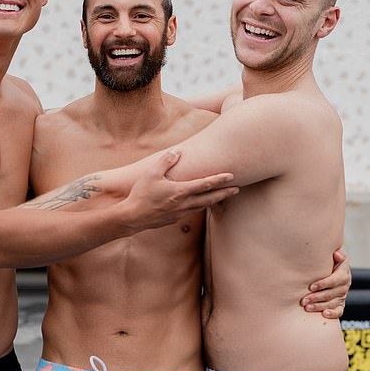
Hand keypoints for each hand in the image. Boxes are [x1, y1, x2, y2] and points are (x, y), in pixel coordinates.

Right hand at [123, 149, 238, 230]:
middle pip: (210, 198)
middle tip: (237, 190)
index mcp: (180, 191)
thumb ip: (166, 161)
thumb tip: (177, 151)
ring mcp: (180, 213)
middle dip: (224, 193)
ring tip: (222, 196)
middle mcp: (184, 204)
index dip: (219, 180)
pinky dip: (199, 206)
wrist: (132, 218)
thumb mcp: (152, 174)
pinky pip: (191, 211)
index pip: (205, 184)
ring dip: (213, 201)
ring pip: (202, 206)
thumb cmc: (141, 194)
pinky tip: (198, 204)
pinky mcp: (174, 219)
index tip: (231, 176)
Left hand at [301, 248, 350, 318]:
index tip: (311, 287)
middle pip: (331, 294)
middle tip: (304, 300)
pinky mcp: (340, 304)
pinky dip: (332, 314)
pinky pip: (339, 311)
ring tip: (307, 308)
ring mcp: (342, 296)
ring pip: (332, 303)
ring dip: (319, 306)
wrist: (335, 270)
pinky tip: (324, 314)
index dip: (323, 284)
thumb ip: (338, 254)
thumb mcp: (337, 255)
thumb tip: (336, 254)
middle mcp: (344, 286)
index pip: (334, 280)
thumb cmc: (332, 261)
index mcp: (343, 274)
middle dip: (316, 298)